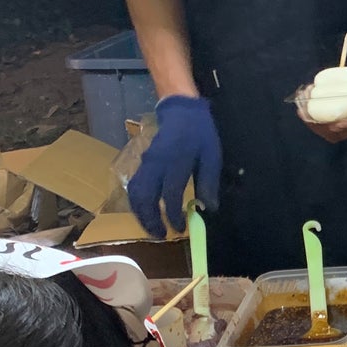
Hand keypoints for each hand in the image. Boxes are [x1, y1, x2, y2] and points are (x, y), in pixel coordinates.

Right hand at [127, 96, 222, 237]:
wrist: (181, 111)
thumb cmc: (199, 133)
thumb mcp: (212, 155)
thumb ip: (209, 182)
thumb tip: (208, 208)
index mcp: (176, 161)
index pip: (170, 194)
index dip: (174, 215)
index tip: (180, 229)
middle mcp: (156, 164)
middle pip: (145, 197)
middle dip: (150, 220)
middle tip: (161, 235)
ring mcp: (146, 163)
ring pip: (135, 193)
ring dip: (141, 214)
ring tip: (152, 228)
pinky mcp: (142, 163)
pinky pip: (134, 187)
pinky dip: (138, 203)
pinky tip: (146, 213)